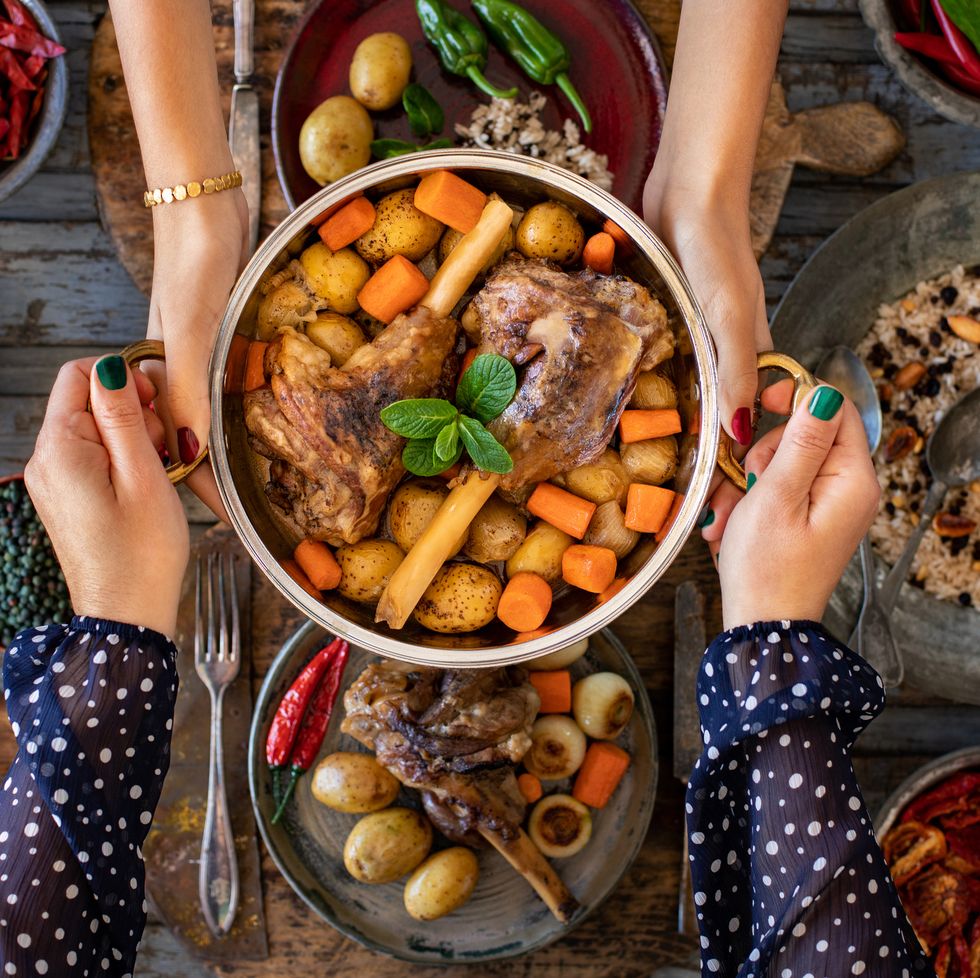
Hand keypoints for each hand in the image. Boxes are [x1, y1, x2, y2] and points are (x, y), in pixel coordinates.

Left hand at [24, 356, 189, 635]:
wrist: (128, 613)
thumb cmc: (142, 552)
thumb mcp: (143, 475)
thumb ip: (123, 416)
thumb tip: (112, 367)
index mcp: (60, 449)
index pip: (79, 375)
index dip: (123, 380)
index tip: (156, 408)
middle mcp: (46, 461)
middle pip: (86, 401)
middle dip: (131, 412)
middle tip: (163, 448)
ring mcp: (53, 480)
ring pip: (94, 429)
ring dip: (131, 438)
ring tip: (157, 471)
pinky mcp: (67, 497)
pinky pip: (93, 456)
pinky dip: (123, 460)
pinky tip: (145, 484)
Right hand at [145, 190, 248, 519]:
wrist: (201, 209)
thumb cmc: (192, 268)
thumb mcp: (193, 335)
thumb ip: (190, 393)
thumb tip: (194, 455)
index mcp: (165, 387)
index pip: (185, 458)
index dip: (213, 496)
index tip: (245, 528)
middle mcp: (181, 380)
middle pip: (201, 446)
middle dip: (230, 484)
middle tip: (270, 517)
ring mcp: (202, 361)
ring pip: (219, 421)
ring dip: (242, 452)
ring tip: (278, 484)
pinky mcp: (223, 341)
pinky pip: (236, 390)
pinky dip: (251, 413)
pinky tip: (277, 422)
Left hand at [644, 184, 770, 446]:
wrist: (692, 183)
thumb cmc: (716, 248)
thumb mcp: (728, 316)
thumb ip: (736, 371)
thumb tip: (740, 432)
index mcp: (747, 346)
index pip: (749, 405)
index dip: (736, 440)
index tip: (712, 481)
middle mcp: (722, 338)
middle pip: (715, 391)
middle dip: (695, 426)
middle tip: (663, 465)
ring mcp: (695, 319)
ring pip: (685, 367)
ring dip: (666, 394)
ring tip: (630, 434)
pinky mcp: (668, 299)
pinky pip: (658, 338)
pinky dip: (644, 356)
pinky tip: (618, 373)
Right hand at [711, 381, 879, 628]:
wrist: (762, 626)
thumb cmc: (767, 570)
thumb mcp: (777, 497)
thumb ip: (801, 442)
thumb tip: (820, 393)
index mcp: (852, 480)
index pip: (835, 409)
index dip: (796, 397)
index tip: (757, 404)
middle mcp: (848, 489)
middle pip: (804, 435)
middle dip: (761, 452)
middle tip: (742, 482)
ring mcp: (829, 505)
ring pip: (783, 462)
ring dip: (747, 480)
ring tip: (730, 512)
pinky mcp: (809, 518)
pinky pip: (778, 489)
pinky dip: (750, 500)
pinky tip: (733, 522)